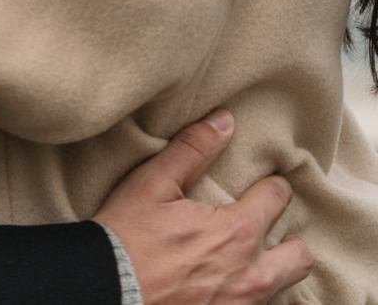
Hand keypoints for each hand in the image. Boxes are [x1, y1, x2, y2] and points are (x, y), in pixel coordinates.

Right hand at [95, 110, 311, 304]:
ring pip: (288, 293)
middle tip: (264, 229)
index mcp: (237, 232)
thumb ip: (192, 150)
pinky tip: (248, 295)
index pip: (276, 198)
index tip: (262, 186)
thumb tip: (224, 119)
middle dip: (288, 238)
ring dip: (277, 275)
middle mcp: (251, 275)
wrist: (108, 293)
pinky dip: (268, 304)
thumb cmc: (127, 238)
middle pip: (299, 255)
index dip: (270, 187)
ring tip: (255, 265)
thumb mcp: (152, 184)